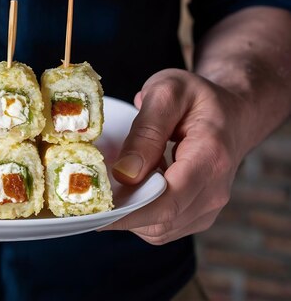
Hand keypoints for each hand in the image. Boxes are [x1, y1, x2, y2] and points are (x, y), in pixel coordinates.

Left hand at [102, 68, 249, 244]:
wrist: (233, 113)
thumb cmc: (197, 98)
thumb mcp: (167, 93)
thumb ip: (146, 132)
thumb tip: (125, 174)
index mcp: (210, 158)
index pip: (169, 201)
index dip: (129, 211)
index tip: (96, 206)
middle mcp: (215, 190)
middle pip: (161, 221)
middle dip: (121, 214)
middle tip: (89, 196)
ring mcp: (209, 207)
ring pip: (159, 230)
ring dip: (129, 216)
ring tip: (109, 190)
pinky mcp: (198, 215)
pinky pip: (163, 228)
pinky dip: (140, 216)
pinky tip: (129, 192)